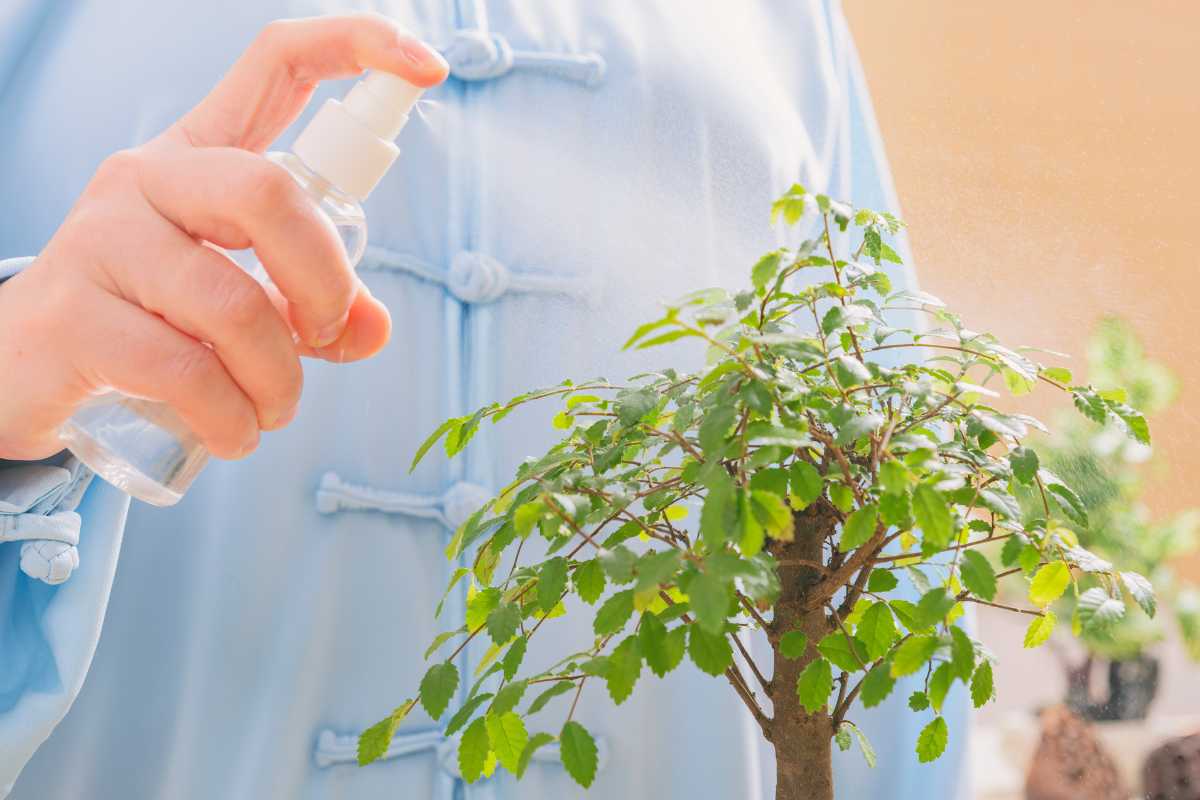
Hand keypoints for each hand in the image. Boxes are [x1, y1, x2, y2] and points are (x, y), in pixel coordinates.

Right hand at [0, 14, 447, 460]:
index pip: (275, 64)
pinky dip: (230, 417)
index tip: (428, 67)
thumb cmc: (150, 323)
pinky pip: (181, 368)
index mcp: (201, 156)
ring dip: (278, 379)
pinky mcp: (73, 313)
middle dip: (324, 282)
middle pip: (266, 192)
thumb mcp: (243, 304)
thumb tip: (374, 328)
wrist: (25, 371)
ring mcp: (101, 240)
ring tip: (272, 411)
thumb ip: (314, 310)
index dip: (355, 47)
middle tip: (325, 337)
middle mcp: (148, 179)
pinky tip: (234, 435)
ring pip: (231, 302)